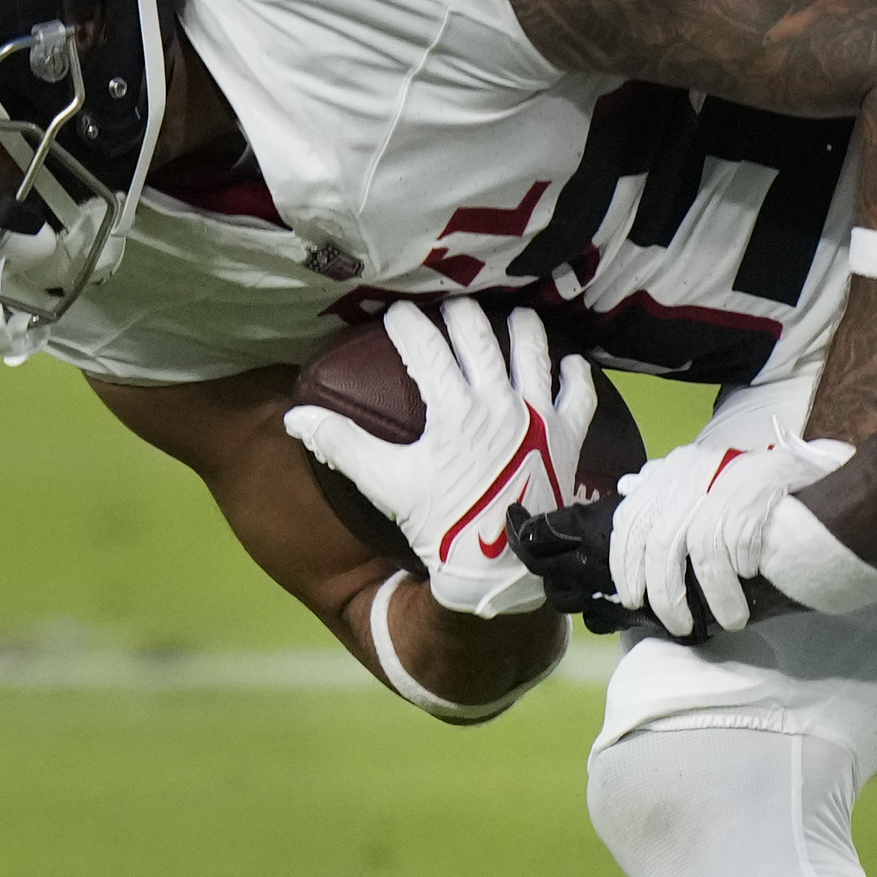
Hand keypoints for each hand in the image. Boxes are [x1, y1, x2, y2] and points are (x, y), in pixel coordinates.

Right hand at [281, 301, 596, 616]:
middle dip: (462, 316)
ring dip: (523, 329)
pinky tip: (571, 363)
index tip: (397, 313)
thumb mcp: (387, 483)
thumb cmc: (442, 523)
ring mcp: (540, 415)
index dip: (408, 324)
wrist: (500, 566)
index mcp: (454, 408)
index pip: (426, 346)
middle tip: (452, 309)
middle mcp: (501, 401)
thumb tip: (296, 417)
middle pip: (481, 337)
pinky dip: (576, 374)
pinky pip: (580, 394)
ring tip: (515, 317)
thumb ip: (342, 445)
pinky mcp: (569, 436)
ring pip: (534, 352)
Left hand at [607, 431, 856, 639]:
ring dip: (692, 594)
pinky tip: (741, 602)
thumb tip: (632, 509)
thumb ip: (683, 511)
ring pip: (682, 544)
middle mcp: (703, 465)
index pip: (635, 511)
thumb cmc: (789, 521)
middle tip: (672, 620)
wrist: (852, 512)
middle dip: (655, 586)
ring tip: (714, 620)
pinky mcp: (753, 493)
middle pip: (653, 531)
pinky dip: (726, 587)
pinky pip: (721, 549)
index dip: (626, 559)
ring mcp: (728, 477)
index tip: (632, 594)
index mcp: (689, 467)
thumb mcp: (729, 509)